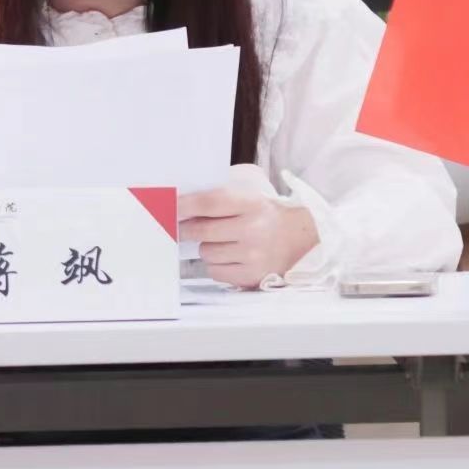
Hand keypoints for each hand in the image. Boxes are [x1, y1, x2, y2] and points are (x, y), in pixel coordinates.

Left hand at [178, 172, 318, 288]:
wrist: (301, 236)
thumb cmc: (265, 212)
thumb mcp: (250, 192)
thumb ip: (220, 192)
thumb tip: (182, 198)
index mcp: (252, 203)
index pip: (209, 203)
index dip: (185, 204)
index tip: (168, 206)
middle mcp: (253, 229)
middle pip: (202, 230)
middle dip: (185, 228)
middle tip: (178, 226)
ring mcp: (252, 255)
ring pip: (206, 252)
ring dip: (206, 246)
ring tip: (219, 240)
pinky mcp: (252, 276)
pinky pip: (215, 271)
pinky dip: (216, 264)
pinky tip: (227, 255)